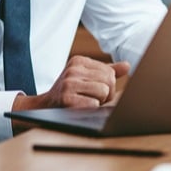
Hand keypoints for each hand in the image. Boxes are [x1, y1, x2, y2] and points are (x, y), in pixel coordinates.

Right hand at [12, 56, 129, 112]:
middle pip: (109, 81)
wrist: (44, 106)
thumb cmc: (69, 92)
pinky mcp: (66, 98)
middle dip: (106, 94)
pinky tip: (80, 108)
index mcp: (79, 61)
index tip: (95, 90)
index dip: (108, 86)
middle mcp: (73, 69)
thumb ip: (106, 71)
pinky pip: (93, 104)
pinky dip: (91, 109)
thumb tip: (127, 65)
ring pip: (104, 92)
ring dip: (99, 102)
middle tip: (92, 98)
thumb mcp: (85, 77)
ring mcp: (68, 83)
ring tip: (86, 102)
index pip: (110, 72)